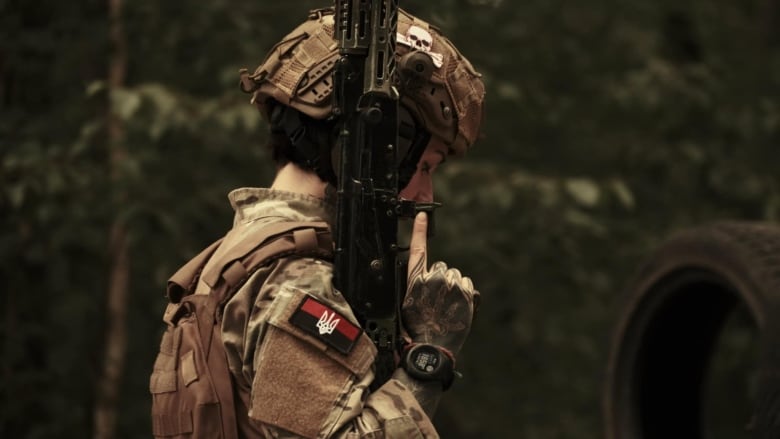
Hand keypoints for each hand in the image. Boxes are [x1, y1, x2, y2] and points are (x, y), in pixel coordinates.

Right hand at [402, 212, 479, 356]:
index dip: (419, 230)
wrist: (433, 346)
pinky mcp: (466, 293)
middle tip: (437, 300)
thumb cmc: (417, 328)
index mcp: (415, 280)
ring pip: (455, 275)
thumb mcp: (408, 303)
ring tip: (447, 306)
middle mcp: (433, 278)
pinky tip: (457, 306)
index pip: (418, 249)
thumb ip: (418, 285)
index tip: (423, 215)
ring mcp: (451, 285)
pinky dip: (465, 292)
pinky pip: (467, 283)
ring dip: (454, 286)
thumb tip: (426, 277)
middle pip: (441, 267)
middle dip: (441, 279)